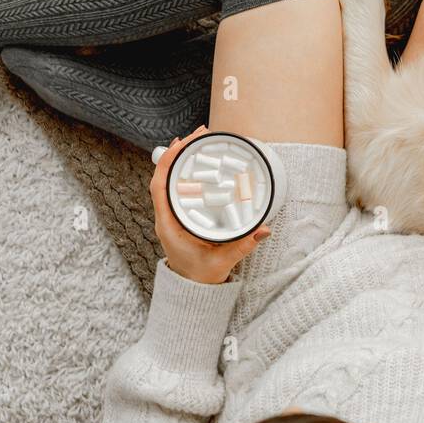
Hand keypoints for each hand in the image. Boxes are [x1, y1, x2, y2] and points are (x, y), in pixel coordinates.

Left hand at [149, 126, 270, 283]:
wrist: (192, 287)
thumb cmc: (201, 274)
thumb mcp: (223, 260)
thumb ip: (243, 245)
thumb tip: (263, 230)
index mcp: (169, 224)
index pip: (160, 186)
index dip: (168, 162)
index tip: (182, 144)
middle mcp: (166, 215)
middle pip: (165, 175)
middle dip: (180, 151)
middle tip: (200, 134)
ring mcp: (172, 214)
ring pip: (170, 179)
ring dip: (183, 159)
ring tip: (200, 141)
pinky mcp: (180, 214)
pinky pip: (178, 187)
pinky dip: (187, 171)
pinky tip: (199, 162)